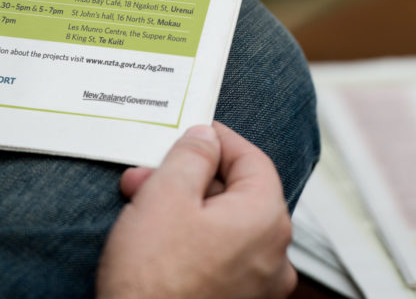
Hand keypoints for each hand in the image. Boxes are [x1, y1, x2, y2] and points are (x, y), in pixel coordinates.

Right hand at [96, 122, 295, 298]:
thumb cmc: (154, 280)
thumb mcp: (166, 196)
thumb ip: (191, 156)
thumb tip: (206, 138)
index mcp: (267, 220)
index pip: (252, 159)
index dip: (218, 140)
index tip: (193, 132)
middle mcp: (274, 254)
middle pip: (235, 194)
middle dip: (189, 177)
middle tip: (148, 173)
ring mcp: (258, 285)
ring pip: (224, 226)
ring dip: (184, 207)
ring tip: (141, 203)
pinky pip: (220, 256)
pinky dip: (193, 239)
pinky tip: (156, 238)